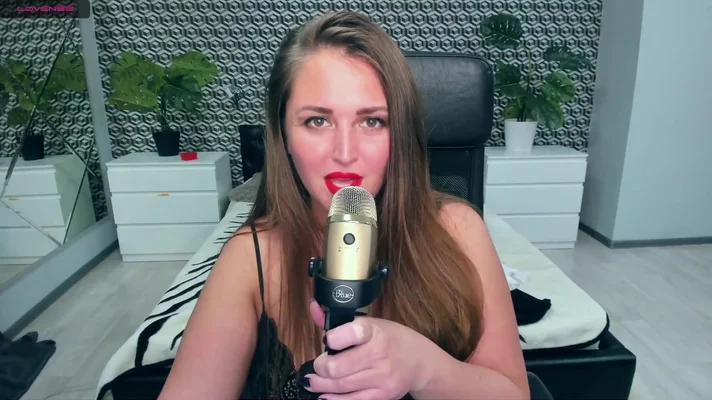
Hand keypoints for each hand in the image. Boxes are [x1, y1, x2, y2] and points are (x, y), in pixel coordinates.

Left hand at [302, 299, 433, 399]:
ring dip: (320, 384)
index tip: (327, 340)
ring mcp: (381, 378)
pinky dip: (333, 399)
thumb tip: (314, 309)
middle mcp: (379, 355)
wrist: (420, 362)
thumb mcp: (371, 323)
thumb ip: (340, 321)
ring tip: (314, 381)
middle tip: (319, 364)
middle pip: (337, 367)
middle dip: (320, 367)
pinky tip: (325, 395)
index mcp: (375, 332)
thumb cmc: (392, 339)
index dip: (333, 338)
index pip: (351, 333)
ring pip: (340, 386)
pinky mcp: (382, 395)